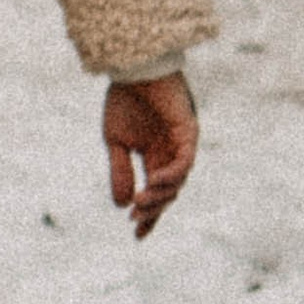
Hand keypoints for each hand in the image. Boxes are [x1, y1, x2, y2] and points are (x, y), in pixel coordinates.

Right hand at [104, 71, 197, 238]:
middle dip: (153, 209)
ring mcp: (181, 144)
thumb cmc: (124, 99)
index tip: (136, 235)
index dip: (149, 216)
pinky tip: (154, 181)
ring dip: (160, 195)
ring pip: (178, 182)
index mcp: (154, 157)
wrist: (132, 68)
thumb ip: (120, 171)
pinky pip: (184, 162)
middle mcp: (171, 154)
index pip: (155, 193)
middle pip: (169, 193)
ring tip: (141, 202)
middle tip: (135, 216)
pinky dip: (172, 175)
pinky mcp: (188, 132)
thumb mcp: (115, 141)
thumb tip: (122, 204)